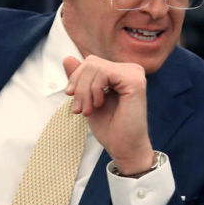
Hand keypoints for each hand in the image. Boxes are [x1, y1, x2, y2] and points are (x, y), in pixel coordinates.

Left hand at [63, 55, 154, 174]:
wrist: (124, 147)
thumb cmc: (110, 127)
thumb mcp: (88, 99)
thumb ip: (81, 79)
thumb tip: (67, 57)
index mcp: (122, 73)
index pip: (91, 62)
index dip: (77, 79)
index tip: (72, 99)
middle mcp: (131, 70)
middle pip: (91, 62)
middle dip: (79, 86)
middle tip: (80, 109)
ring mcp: (135, 74)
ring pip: (95, 66)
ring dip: (85, 91)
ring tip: (88, 110)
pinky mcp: (135, 81)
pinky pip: (104, 73)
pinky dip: (94, 90)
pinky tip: (99, 105)